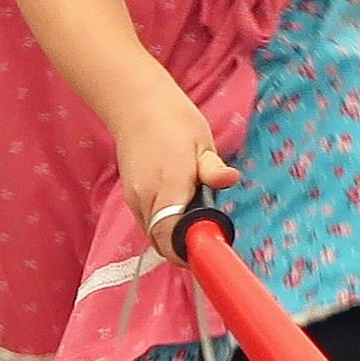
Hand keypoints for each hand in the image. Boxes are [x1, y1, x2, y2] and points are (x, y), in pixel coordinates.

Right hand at [113, 83, 237, 261]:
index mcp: (168, 185)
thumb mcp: (202, 142)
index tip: (205, 253)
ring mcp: (134, 198)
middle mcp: (145, 197)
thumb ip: (212, 168)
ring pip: (152, 234)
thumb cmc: (175, 122)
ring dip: (172, 237)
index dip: (186, 251)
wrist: (138, 107)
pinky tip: (179, 213)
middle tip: (207, 241)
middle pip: (161, 241)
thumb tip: (230, 178)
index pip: (170, 234)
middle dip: (183, 247)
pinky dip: (162, 226)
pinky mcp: (129, 196)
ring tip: (196, 226)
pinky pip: (146, 223)